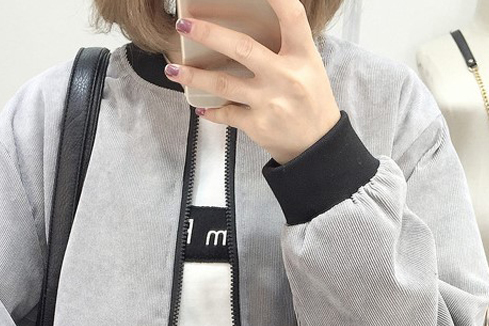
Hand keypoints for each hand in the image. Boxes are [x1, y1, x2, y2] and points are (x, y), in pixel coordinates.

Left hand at [164, 0, 341, 164]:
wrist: (316, 146)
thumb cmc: (311, 101)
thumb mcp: (308, 67)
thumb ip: (284, 48)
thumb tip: (243, 31)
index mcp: (303, 56)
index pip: (292, 16)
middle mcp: (285, 76)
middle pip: (242, 48)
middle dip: (209, 34)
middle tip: (184, 25)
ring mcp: (269, 102)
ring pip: (224, 84)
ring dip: (194, 76)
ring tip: (173, 70)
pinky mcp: (257, 125)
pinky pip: (227, 114)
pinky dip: (211, 111)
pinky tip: (200, 106)